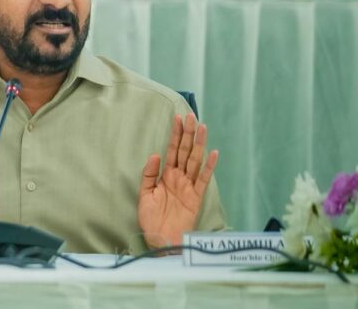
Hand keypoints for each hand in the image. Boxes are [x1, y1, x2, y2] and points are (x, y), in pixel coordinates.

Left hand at [137, 113, 218, 248]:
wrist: (160, 240)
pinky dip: (209, 166)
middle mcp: (179, 177)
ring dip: (199, 144)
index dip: (175, 135)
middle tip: (191, 116)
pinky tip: (213, 153)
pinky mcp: (196, 197)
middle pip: (185, 151)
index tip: (177, 118)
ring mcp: (188, 186)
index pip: (172, 150)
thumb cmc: (151, 220)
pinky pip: (203, 179)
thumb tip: (155, 154)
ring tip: (202, 127)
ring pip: (195, 160)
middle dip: (188, 134)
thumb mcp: (144, 195)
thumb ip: (149, 174)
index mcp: (166, 175)